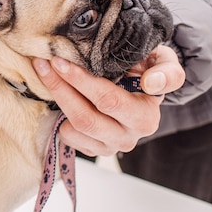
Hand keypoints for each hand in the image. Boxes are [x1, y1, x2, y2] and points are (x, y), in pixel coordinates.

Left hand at [31, 45, 184, 155]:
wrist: (145, 89)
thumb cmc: (149, 71)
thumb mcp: (165, 64)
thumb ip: (167, 72)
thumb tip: (151, 83)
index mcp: (145, 116)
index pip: (109, 100)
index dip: (82, 81)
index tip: (61, 61)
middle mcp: (129, 136)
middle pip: (86, 117)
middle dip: (61, 86)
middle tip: (46, 61)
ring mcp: (110, 145)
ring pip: (75, 127)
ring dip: (56, 97)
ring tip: (44, 70)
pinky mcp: (94, 150)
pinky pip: (69, 137)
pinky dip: (58, 115)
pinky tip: (55, 92)